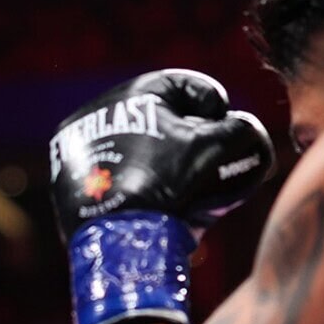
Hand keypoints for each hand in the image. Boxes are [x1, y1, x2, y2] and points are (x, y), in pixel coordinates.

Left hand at [49, 69, 273, 323]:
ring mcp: (82, 149)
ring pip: (140, 147)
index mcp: (129, 95)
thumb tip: (249, 131)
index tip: (224, 125)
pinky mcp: (74, 182)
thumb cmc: (164, 184)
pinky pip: (119, 173)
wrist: (116, 238)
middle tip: (212, 159)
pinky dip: (142, 181)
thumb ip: (243, 131)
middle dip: (193, 135)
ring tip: (189, 186)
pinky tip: (159, 200)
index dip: (213, 101)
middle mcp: (98, 114)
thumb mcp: (213, 151)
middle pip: (161, 117)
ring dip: (168, 160)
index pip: (184, 85)